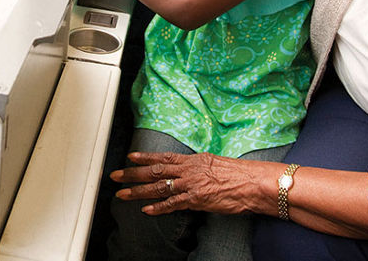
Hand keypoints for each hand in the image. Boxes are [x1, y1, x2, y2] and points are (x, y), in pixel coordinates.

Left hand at [109, 151, 277, 216]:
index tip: (130, 157)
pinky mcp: (197, 199)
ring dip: (138, 191)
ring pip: (158, 187)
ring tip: (122, 194)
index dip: (145, 157)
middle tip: (115, 176)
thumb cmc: (239, 173)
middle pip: (154, 171)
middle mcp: (188, 170)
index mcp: (193, 160)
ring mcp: (191, 185)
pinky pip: (173, 204)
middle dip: (132, 174)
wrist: (253, 182)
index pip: (163, 157)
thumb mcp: (214, 163)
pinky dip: (159, 208)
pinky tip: (146, 210)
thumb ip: (198, 167)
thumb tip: (190, 170)